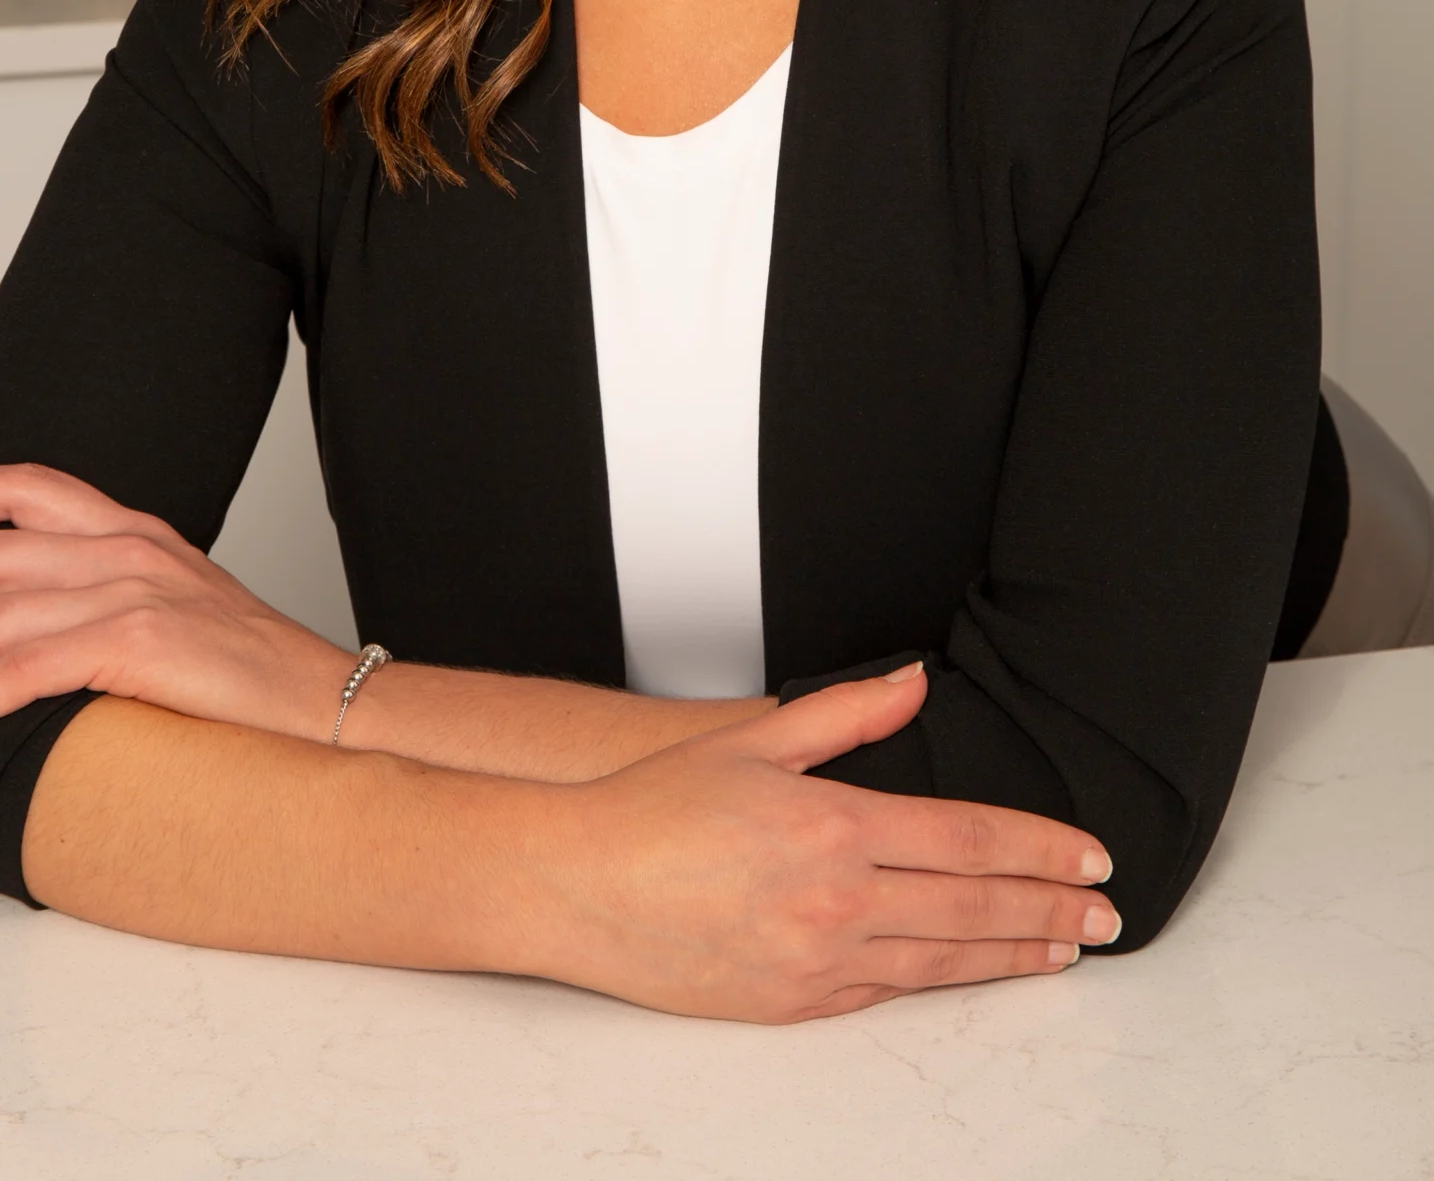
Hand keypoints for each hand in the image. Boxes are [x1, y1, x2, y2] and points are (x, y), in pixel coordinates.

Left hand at [0, 464, 354, 743]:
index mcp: (135, 530)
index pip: (27, 487)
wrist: (324, 705)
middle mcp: (126, 547)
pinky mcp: (135, 643)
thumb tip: (28, 628)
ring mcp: (131, 591)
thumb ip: (109, 596)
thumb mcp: (177, 606)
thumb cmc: (251, 673)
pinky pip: (22, 670)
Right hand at [527, 665, 1119, 1021]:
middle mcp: (837, 899)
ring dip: (1015, 953)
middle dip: (1051, 907)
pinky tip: (974, 971)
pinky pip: (888, 991)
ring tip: (1066, 948)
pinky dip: (944, 980)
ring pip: (945, 960)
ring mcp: (819, 959)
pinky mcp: (797, 1003)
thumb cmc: (654, 810)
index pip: (968, 838)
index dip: (1039, 848)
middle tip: (1107, 911)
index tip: (1089, 854)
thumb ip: (846, 714)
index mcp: (834, 824)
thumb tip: (914, 683)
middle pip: (974, 906)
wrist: (579, 886)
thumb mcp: (753, 739)